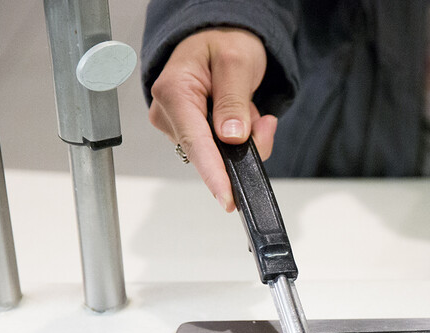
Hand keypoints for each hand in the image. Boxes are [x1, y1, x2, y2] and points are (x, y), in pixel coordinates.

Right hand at [148, 27, 277, 211]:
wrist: (220, 38)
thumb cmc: (223, 43)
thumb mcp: (237, 63)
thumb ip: (233, 101)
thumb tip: (231, 137)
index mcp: (174, 91)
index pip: (195, 143)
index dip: (214, 174)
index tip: (228, 198)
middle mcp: (168, 112)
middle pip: (211, 153)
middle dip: (244, 145)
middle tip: (262, 119)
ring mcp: (178, 126)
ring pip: (221, 154)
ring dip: (245, 136)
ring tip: (247, 106)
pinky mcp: (191, 134)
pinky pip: (223, 149)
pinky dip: (241, 136)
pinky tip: (242, 115)